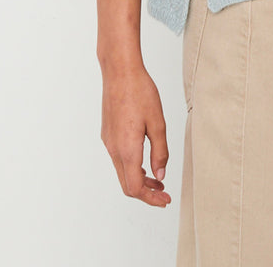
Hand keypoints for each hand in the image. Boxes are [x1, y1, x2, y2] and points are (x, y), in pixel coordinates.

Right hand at [100, 64, 171, 206]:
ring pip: (122, 172)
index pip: (134, 187)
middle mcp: (114, 149)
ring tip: (158, 178)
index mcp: (127, 149)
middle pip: (127, 184)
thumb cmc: (140, 92)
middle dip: (146, 193)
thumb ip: (160, 151)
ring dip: (139, 179)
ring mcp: (108, 142)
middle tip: (164, 193)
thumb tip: (160, 175)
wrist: (119, 72)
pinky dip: (132, 166)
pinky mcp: (107, 134)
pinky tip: (145, 160)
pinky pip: (119, 159)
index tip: (165, 199)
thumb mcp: (158, 122)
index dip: (150, 198)